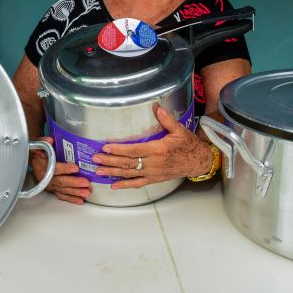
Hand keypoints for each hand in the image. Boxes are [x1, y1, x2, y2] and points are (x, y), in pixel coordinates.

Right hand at [30, 137, 91, 204]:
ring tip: (86, 192)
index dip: (65, 168)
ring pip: (63, 190)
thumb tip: (50, 140)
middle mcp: (46, 178)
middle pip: (61, 181)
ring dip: (76, 192)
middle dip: (74, 183)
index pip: (54, 168)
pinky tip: (80, 200)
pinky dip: (71, 199)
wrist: (34, 162)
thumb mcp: (39, 144)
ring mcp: (50, 185)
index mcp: (42, 166)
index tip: (75, 168)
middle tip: (86, 183)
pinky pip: (62, 196)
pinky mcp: (53, 190)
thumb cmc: (39, 153)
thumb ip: (44, 142)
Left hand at [92, 104, 212, 189]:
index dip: (119, 149)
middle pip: (128, 163)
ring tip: (98, 171)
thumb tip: (157, 107)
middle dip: (110, 161)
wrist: (197, 161)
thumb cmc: (188, 145)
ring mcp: (153, 173)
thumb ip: (166, 119)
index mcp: (158, 150)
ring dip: (113, 172)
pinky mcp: (154, 179)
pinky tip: (113, 185)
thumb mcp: (179, 130)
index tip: (106, 147)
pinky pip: (137, 183)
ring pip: (130, 174)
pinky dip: (125, 185)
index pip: (134, 150)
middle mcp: (154, 163)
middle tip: (95, 159)